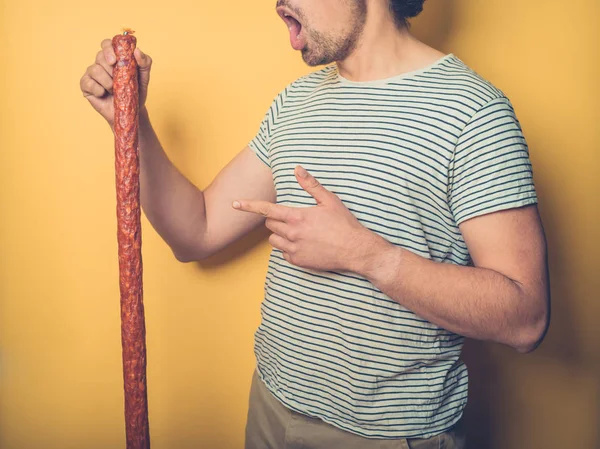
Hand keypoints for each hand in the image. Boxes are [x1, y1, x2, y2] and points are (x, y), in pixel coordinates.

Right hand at [79, 38, 151, 127]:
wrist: (129, 112)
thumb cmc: (135, 93)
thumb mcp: (144, 78)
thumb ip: (145, 63)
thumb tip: (137, 51)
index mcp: (114, 57)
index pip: (107, 44)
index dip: (108, 49)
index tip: (114, 61)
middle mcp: (101, 63)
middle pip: (100, 56)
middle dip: (111, 70)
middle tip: (118, 81)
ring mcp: (92, 73)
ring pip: (94, 69)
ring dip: (107, 82)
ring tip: (114, 90)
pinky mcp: (86, 85)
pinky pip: (88, 82)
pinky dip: (98, 89)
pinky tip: (104, 94)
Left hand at [232, 165, 376, 271]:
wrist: (355, 250)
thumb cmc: (344, 224)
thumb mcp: (330, 200)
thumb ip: (310, 185)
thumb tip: (297, 168)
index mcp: (297, 216)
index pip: (266, 210)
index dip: (248, 205)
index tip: (234, 203)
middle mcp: (292, 233)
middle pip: (270, 224)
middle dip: (275, 219)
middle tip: (292, 217)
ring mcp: (294, 249)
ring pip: (273, 240)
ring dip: (279, 234)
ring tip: (297, 231)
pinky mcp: (298, 261)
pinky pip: (283, 253)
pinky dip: (288, 248)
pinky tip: (303, 244)